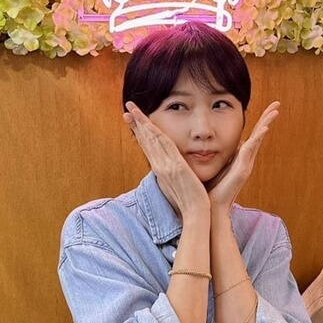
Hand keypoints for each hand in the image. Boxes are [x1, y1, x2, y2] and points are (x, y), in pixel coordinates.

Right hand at [123, 102, 209, 217]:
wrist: (195, 214)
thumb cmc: (190, 202)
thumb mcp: (180, 185)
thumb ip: (175, 174)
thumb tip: (173, 170)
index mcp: (161, 170)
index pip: (148, 147)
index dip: (140, 132)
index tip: (133, 120)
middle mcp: (160, 167)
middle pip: (146, 141)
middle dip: (136, 123)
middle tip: (127, 108)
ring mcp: (166, 167)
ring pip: (152, 140)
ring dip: (142, 123)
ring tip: (132, 109)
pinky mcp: (176, 167)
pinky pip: (164, 146)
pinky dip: (155, 133)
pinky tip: (148, 123)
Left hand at [207, 101, 279, 210]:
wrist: (212, 207)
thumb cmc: (211, 189)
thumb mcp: (216, 166)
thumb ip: (220, 156)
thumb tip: (216, 145)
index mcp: (240, 157)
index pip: (252, 135)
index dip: (260, 121)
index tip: (268, 108)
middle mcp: (246, 160)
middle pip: (259, 134)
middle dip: (268, 118)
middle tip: (278, 103)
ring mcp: (246, 165)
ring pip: (258, 140)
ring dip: (266, 124)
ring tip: (275, 112)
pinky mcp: (242, 170)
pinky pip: (250, 151)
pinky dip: (257, 139)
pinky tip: (263, 129)